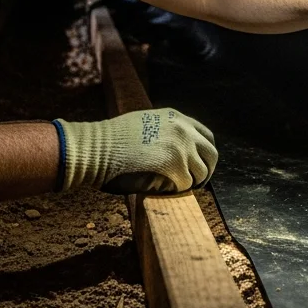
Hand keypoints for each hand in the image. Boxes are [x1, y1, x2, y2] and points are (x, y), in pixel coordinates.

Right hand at [55, 108, 217, 194]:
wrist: (96, 148)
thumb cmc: (112, 140)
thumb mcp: (145, 123)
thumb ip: (165, 130)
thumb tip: (176, 148)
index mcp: (177, 118)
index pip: (206, 136)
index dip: (204, 153)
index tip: (198, 165)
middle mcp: (183, 130)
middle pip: (211, 155)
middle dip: (205, 171)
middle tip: (195, 183)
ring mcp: (181, 148)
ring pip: (200, 173)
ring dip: (189, 182)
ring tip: (172, 187)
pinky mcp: (175, 167)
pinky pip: (185, 185)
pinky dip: (176, 190)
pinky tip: (161, 188)